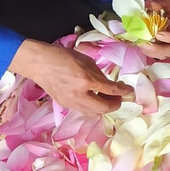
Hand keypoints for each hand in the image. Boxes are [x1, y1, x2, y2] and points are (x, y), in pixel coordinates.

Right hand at [14, 41, 133, 113]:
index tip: (130, 91)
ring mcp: (70, 102)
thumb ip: (98, 74)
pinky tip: (93, 99)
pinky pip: (83, 111)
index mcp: (86, 80)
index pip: (111, 90)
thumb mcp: (86, 60)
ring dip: (103, 108)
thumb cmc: (63, 56)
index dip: (124, 91)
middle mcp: (79, 94)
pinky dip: (92, 107)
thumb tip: (108, 84)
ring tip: (107, 99)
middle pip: (104, 108)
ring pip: (93, 114)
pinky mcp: (64, 105)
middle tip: (119, 97)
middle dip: (115, 104)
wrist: (40, 63)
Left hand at [138, 0, 169, 57]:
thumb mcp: (164, 1)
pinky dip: (146, 49)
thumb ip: (159, 3)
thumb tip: (151, 5)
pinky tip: (140, 42)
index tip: (158, 34)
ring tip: (140, 43)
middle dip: (157, 49)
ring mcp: (169, 44)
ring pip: (162, 54)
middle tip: (145, 43)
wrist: (161, 6)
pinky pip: (154, 53)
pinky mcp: (160, 47)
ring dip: (150, 51)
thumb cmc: (165, 4)